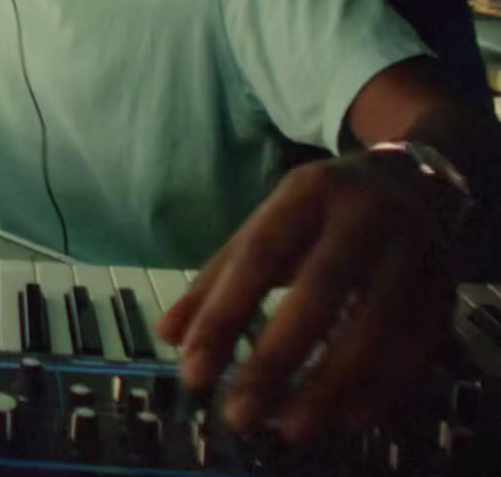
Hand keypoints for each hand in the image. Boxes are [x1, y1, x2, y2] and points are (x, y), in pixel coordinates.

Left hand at [154, 154, 456, 443]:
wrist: (409, 183)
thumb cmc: (318, 215)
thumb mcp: (263, 229)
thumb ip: (215, 281)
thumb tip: (167, 335)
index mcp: (305, 193)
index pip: (258, 255)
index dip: (223, 314)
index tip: (193, 373)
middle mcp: (364, 215)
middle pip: (321, 287)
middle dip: (277, 356)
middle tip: (241, 414)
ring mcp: (413, 249)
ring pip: (378, 322)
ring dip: (334, 384)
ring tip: (292, 428)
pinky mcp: (444, 286)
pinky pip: (420, 345)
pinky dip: (385, 387)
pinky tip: (348, 417)